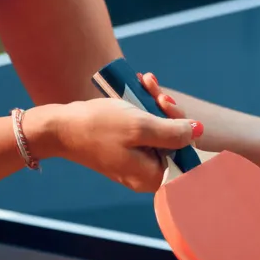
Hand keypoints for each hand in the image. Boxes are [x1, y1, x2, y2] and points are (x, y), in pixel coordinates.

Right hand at [37, 98, 202, 192]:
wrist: (59, 127)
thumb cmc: (97, 127)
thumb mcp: (140, 127)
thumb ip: (173, 133)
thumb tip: (199, 131)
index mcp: (151, 176)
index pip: (186, 159)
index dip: (186, 132)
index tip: (170, 111)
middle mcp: (145, 173)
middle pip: (174, 143)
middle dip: (169, 113)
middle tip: (157, 94)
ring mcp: (135, 160)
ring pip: (159, 131)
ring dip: (156, 105)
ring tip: (146, 83)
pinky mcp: (125, 147)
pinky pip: (144, 129)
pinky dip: (144, 108)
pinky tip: (141, 86)